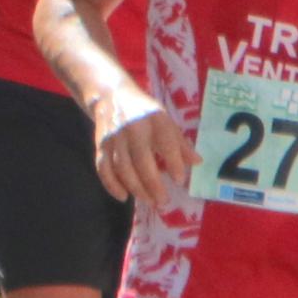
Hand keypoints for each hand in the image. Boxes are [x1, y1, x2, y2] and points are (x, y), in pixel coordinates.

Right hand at [89, 87, 195, 208]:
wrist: (110, 96)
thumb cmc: (144, 112)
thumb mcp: (165, 120)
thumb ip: (180, 142)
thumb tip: (197, 163)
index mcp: (154, 118)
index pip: (165, 142)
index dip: (173, 162)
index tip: (179, 180)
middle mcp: (133, 127)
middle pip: (141, 160)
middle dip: (153, 184)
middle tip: (163, 201)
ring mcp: (114, 137)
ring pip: (122, 168)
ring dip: (136, 188)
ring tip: (149, 201)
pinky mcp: (100, 145)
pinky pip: (103, 168)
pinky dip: (112, 185)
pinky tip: (123, 196)